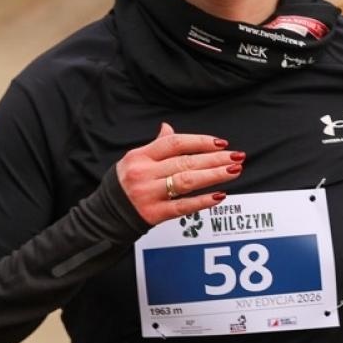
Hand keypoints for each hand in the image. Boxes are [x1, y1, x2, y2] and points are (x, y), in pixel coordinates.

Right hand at [114, 122, 242, 225]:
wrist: (105, 214)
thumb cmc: (125, 183)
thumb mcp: (135, 160)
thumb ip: (155, 146)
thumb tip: (168, 128)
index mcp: (141, 156)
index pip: (175, 143)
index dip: (200, 141)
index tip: (222, 143)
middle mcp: (144, 173)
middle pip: (185, 162)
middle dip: (215, 159)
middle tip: (237, 157)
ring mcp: (148, 194)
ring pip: (186, 182)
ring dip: (213, 176)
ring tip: (234, 171)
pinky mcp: (153, 214)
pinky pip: (182, 206)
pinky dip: (202, 201)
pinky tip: (219, 196)